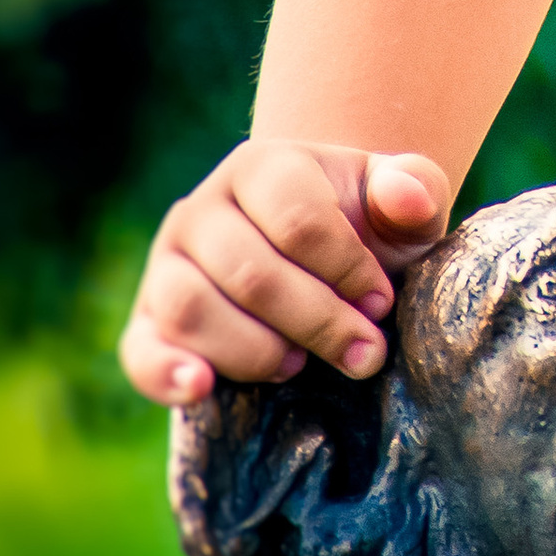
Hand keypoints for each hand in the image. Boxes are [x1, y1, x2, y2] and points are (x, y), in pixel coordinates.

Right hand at [118, 142, 451, 406]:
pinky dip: (165, 372)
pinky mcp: (148, 321)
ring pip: (192, 309)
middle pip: (252, 273)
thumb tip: (406, 196)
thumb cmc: (367, 231)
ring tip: (300, 364)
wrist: (320, 262)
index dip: (348, 270)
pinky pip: (141, 349)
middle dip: (318, 323)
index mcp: (262, 167)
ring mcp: (167, 265)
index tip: (381, 301)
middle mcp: (201, 210)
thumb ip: (414, 189)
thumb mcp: (402, 206)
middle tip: (363, 353)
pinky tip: (201, 388)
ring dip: (258, 351)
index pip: (299, 220)